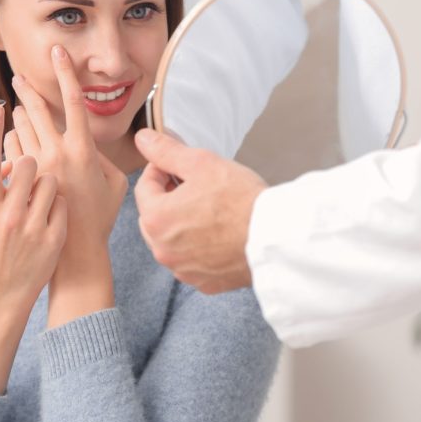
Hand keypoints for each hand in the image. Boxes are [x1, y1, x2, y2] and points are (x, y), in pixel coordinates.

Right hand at [0, 101, 67, 392]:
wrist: (2, 294)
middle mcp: (9, 216)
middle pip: (26, 164)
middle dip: (28, 162)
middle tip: (26, 173)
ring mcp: (33, 228)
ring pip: (48, 181)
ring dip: (44, 183)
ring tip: (36, 199)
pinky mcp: (53, 238)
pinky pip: (60, 203)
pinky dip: (55, 205)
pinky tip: (47, 217)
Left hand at [5, 45, 128, 326]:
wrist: (73, 251)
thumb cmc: (99, 217)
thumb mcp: (114, 183)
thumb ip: (102, 156)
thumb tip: (88, 140)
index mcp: (84, 151)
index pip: (73, 102)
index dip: (66, 73)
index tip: (57, 51)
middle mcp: (57, 154)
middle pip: (36, 109)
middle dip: (27, 90)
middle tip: (18, 76)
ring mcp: (36, 167)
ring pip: (20, 128)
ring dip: (19, 118)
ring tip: (19, 112)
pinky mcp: (21, 180)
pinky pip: (11, 150)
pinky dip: (12, 143)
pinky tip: (16, 146)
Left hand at [133, 128, 265, 293]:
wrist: (278, 237)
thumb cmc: (241, 200)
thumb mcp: (201, 163)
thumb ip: (165, 151)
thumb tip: (142, 139)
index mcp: (156, 219)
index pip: (144, 187)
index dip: (160, 171)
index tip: (177, 167)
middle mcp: (162, 249)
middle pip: (154, 216)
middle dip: (168, 199)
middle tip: (194, 188)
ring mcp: (182, 269)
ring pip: (170, 240)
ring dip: (181, 225)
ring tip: (209, 211)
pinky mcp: (203, 282)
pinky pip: (190, 261)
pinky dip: (197, 248)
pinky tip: (217, 235)